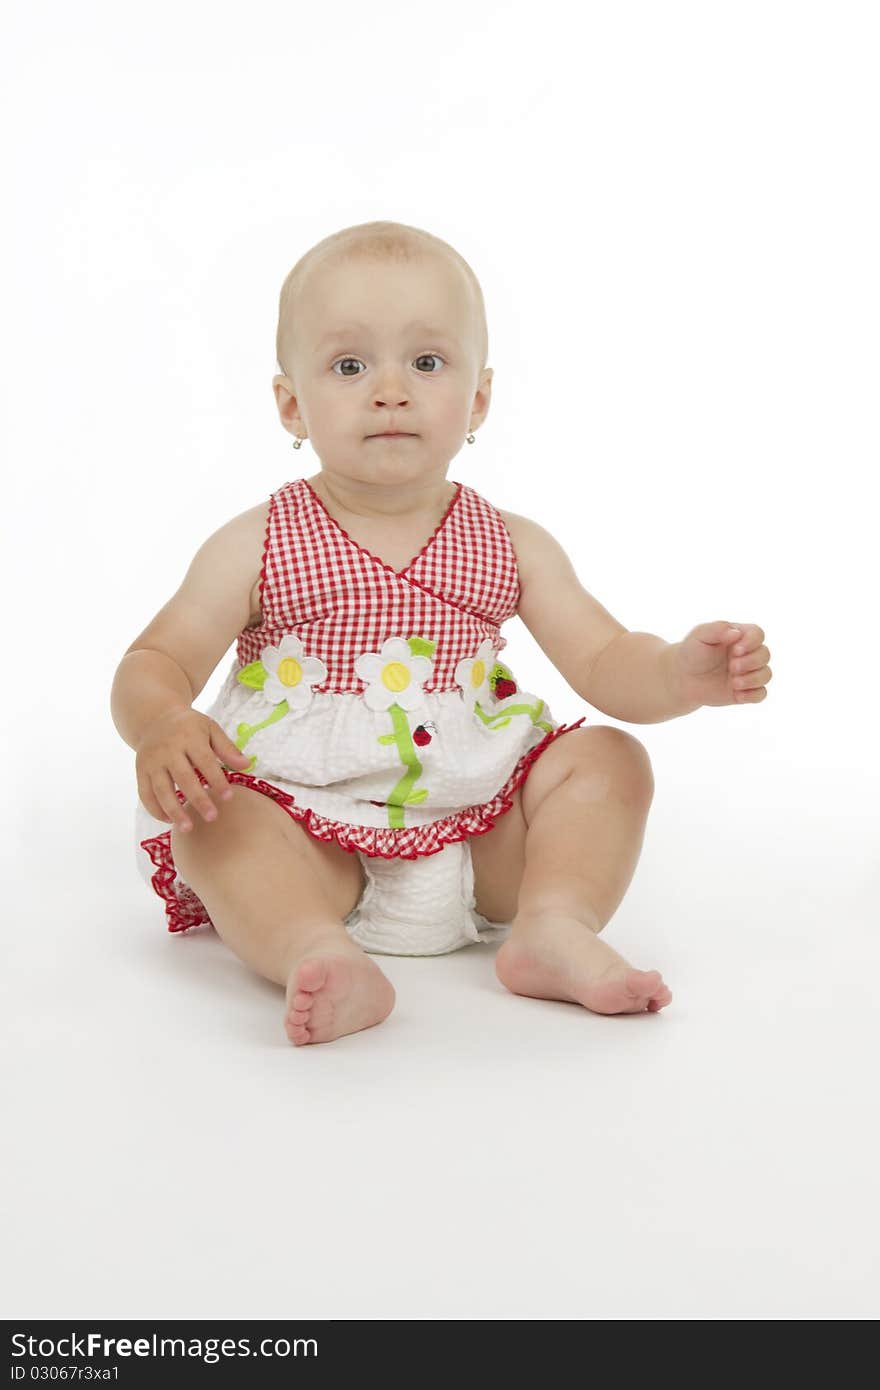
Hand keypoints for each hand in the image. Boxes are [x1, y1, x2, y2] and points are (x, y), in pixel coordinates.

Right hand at [136, 708, 252, 831]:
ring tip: (188, 828)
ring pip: (161, 790)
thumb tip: (246, 766)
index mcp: (188, 736)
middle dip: (198, 799)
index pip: (204, 761)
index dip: (216, 780)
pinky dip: (155, 810)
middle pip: (183, 778)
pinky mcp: (140, 771)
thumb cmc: (189, 726)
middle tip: (212, 817)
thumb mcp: (210, 729)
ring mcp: (151, 761)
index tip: (229, 797)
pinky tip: (170, 821)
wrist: (155, 718)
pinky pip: (145, 794)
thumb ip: (227, 748)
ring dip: (174, 810)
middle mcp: (167, 749)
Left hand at [672, 621, 772, 708]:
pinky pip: (761, 694)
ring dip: (753, 679)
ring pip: (766, 674)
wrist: (683, 677)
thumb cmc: (692, 652)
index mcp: (740, 636)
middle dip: (751, 662)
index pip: (758, 634)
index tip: (735, 650)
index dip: (752, 642)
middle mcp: (748, 653)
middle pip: (765, 655)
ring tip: (734, 683)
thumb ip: (717, 629)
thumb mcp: (700, 635)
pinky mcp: (746, 690)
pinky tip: (737, 695)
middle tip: (732, 667)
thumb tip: (736, 632)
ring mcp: (748, 672)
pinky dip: (752, 695)